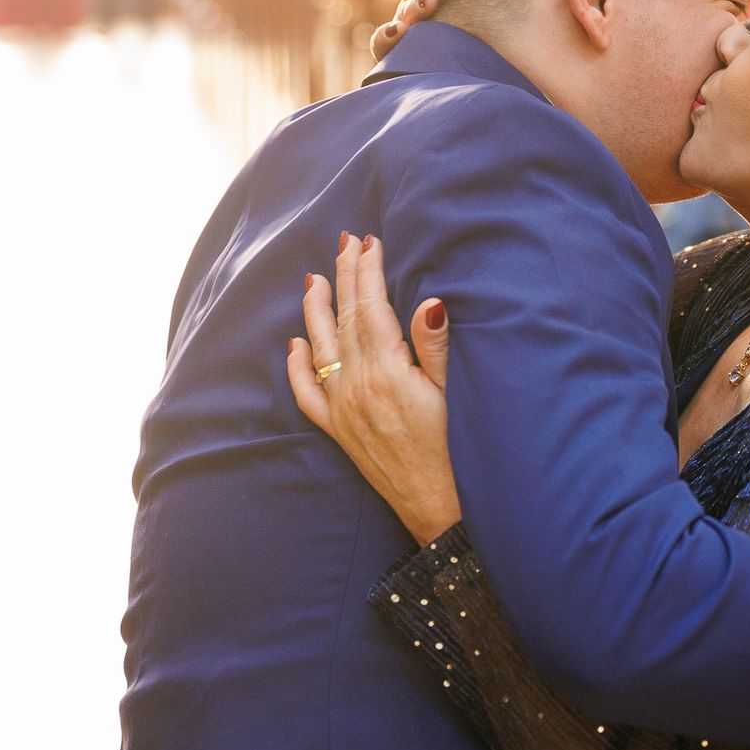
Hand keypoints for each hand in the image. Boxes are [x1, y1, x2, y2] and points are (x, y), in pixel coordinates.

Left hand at [287, 233, 461, 544]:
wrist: (437, 508)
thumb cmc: (455, 451)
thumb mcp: (453, 394)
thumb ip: (434, 347)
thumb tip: (428, 300)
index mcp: (388, 371)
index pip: (372, 307)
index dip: (368, 271)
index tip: (369, 242)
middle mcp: (357, 386)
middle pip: (345, 318)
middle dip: (345, 276)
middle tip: (345, 241)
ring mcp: (342, 408)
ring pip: (320, 347)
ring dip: (316, 308)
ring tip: (315, 277)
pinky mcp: (337, 429)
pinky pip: (307, 392)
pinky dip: (297, 365)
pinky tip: (295, 344)